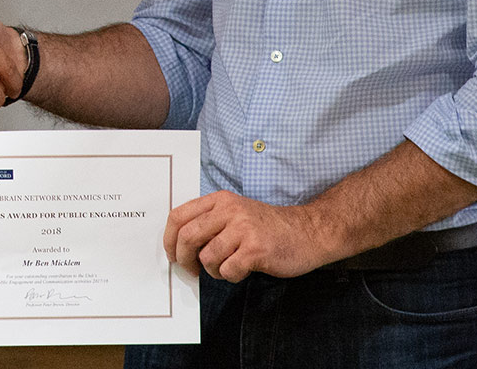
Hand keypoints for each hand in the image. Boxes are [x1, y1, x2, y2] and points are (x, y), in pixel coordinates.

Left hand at [163, 191, 332, 281]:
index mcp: (220, 200)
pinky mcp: (256, 249)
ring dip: (214, 270)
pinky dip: (231, 276)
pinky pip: (228, 271)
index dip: (169, 239)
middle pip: (187, 237)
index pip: (179, 216)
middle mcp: (229, 210)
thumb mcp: (235, 213)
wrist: (308, 232)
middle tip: (191, 270)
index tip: (172, 255)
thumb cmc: (268, 227)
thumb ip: (210, 221)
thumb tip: (179, 245)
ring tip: (228, 266)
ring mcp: (243, 229)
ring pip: (207, 257)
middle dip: (184, 259)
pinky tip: (243, 269)